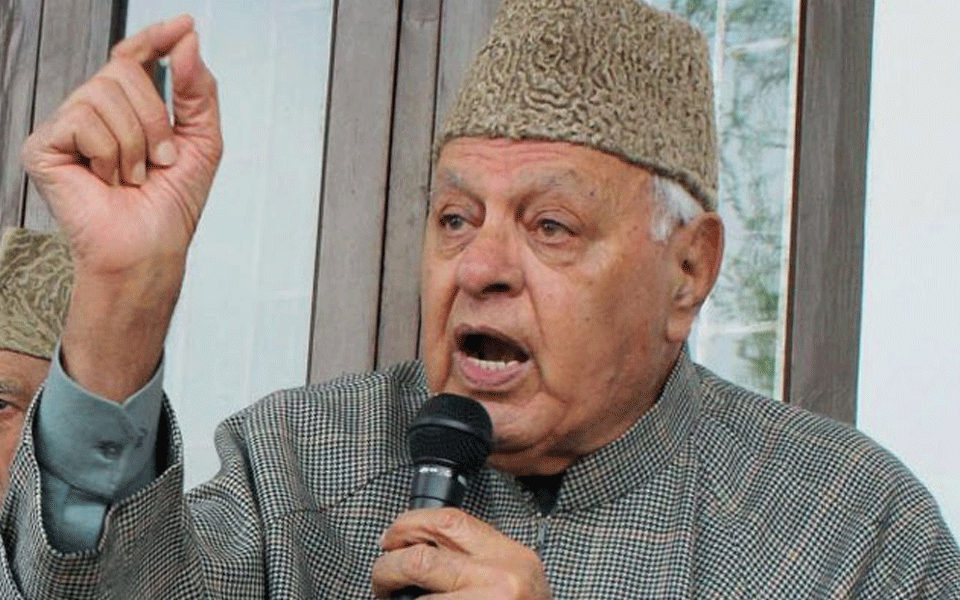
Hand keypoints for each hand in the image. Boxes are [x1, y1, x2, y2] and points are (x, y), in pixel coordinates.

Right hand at [19, 15, 221, 399]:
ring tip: (134, 177)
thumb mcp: (202, 141)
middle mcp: (93, 110)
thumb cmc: (171, 204)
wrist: (150, 248)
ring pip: (103, 93)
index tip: (184, 26)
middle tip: (161, 162)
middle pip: (123, 71)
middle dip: (155, 119)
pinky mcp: (44, 146)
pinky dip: (110, 154)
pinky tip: (107, 181)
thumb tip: (187, 39)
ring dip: (136, 142)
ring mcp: (66, 126)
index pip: (133, 56)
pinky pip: (83, 120)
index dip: (155, 38)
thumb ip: (198, 90)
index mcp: (128, 108)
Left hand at [372, 508, 552, 598]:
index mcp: (510, 557)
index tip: (392, 537)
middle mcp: (500, 579)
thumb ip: (477, 557)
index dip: (409, 525)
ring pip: (418, 599)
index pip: (449, 522)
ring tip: (391, 597)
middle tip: (382, 577)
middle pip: (422, 559)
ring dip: (395, 596)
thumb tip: (421, 545)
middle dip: (388, 566)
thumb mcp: (514, 575)